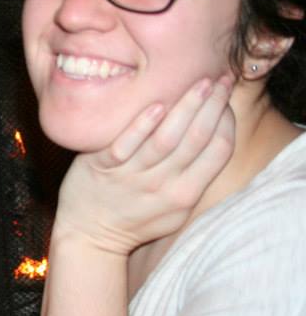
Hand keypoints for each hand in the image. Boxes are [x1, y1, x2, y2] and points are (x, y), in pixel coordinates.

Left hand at [54, 74, 235, 254]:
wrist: (88, 235)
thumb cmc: (134, 217)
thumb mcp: (175, 208)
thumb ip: (194, 178)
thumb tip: (215, 136)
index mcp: (184, 194)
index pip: (219, 152)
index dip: (227, 122)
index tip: (225, 99)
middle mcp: (162, 186)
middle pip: (197, 140)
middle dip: (213, 106)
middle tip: (220, 79)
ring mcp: (131, 177)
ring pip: (166, 139)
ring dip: (186, 107)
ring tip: (198, 83)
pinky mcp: (102, 168)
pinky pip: (125, 145)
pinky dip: (142, 125)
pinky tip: (156, 104)